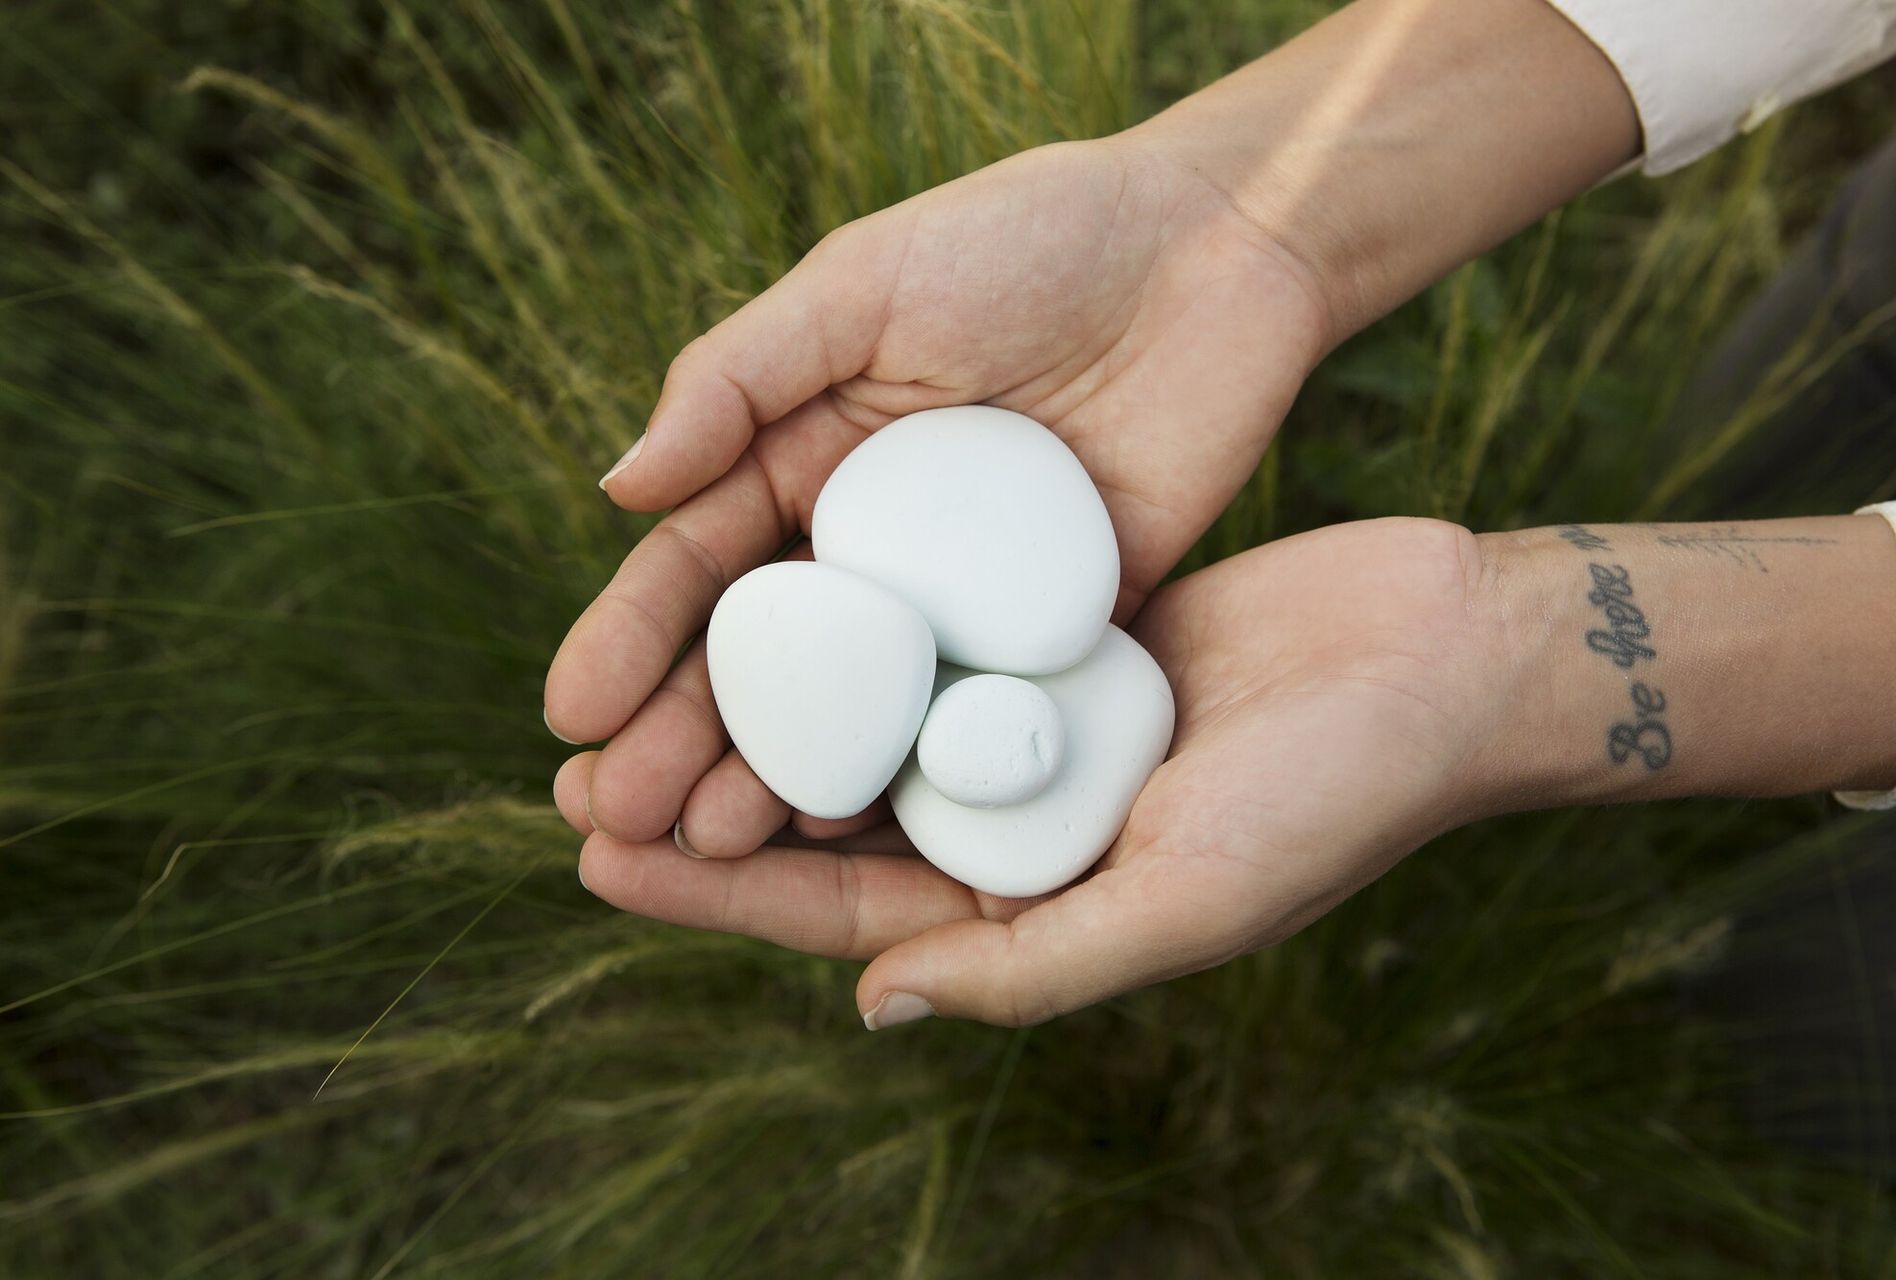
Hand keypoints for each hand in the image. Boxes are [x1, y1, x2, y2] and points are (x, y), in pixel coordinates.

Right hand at [545, 135, 1333, 847]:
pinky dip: (912, 771)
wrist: (1217, 253)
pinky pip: (973, 714)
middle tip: (616, 816)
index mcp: (808, 457)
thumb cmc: (1030, 239)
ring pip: (856, 710)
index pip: (699, 565)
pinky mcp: (1056, 634)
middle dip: (680, 738)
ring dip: (775, 778)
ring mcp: (961, 602)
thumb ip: (739, 379)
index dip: (630, 640)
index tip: (570, 717)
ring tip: (706, 845)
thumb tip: (619, 489)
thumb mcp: (864, 285)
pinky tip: (850, 826)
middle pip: (766, 662)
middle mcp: (872, 545)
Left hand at [559, 518, 1501, 1025]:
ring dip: (760, 711)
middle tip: (578, 774)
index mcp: (1038, 907)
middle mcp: (1022, 824)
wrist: (1435, 654)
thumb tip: (870, 1002)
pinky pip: (929, 636)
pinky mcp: (1055, 639)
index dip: (718, 896)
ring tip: (636, 684)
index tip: (600, 858)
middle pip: (830, 821)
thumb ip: (1029, 961)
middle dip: (708, 803)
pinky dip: (850, 626)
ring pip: (865, 726)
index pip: (845, 914)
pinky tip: (763, 591)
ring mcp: (1034, 728)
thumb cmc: (1333, 795)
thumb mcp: (1183, 900)